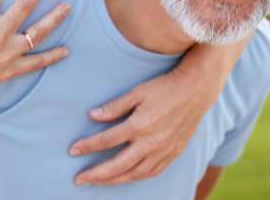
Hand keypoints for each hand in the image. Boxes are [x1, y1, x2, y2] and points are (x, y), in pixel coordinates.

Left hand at [68, 67, 217, 185]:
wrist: (197, 91)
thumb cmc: (165, 87)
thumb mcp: (137, 91)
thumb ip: (115, 106)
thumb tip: (92, 116)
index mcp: (140, 125)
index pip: (107, 140)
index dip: (87, 146)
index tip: (72, 151)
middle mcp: (151, 143)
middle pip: (118, 165)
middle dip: (96, 174)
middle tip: (78, 179)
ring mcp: (163, 151)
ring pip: (134, 174)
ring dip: (114, 180)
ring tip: (98, 181)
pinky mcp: (173, 153)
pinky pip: (151, 172)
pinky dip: (135, 177)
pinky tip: (125, 177)